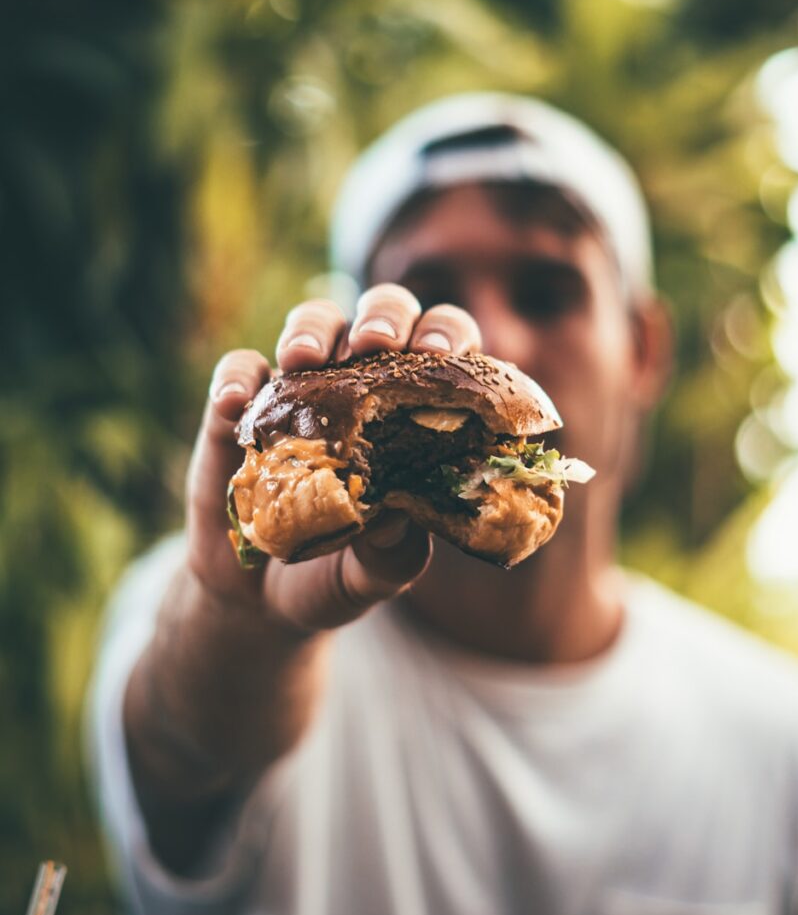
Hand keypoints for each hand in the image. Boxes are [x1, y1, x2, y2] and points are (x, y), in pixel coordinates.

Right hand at [186, 284, 481, 632]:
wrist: (260, 599)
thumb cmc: (338, 573)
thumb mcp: (376, 574)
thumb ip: (393, 554)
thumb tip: (397, 517)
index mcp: (415, 413)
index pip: (444, 353)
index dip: (445, 337)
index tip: (435, 352)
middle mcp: (363, 387)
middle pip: (382, 316)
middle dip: (382, 315)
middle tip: (375, 343)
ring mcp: (302, 391)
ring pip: (314, 323)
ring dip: (312, 328)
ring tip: (304, 359)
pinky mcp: (243, 408)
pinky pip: (239, 370)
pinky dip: (237, 378)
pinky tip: (235, 402)